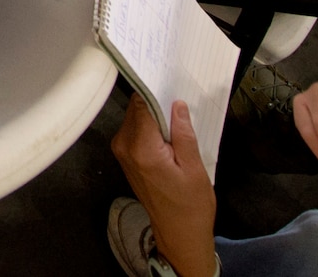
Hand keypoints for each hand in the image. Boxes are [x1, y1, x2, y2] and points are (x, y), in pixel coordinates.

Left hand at [112, 96, 218, 276]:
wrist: (179, 233)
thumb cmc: (190, 205)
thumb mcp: (194, 166)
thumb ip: (183, 132)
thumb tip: (176, 104)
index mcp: (142, 148)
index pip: (142, 103)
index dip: (158, 91)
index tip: (172, 83)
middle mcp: (125, 147)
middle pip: (137, 107)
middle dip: (158, 103)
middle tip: (180, 104)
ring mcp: (122, 152)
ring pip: (136, 116)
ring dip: (155, 115)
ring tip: (178, 124)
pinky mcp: (125, 156)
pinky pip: (136, 129)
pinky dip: (151, 126)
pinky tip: (169, 135)